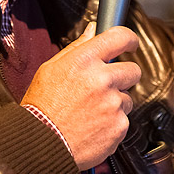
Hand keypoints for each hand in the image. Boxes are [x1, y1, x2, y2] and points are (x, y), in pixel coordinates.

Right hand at [21, 23, 140, 169]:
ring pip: (127, 98)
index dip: (129, 39)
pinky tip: (93, 125)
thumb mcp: (51, 68)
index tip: (131, 44)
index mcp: (84, 60)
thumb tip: (92, 30)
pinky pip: (124, 119)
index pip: (120, 37)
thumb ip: (77, 47)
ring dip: (115, 103)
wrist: (40, 143)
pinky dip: (112, 123)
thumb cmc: (42, 106)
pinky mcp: (119, 125)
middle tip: (106, 86)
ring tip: (90, 111)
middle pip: (133, 69)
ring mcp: (113, 103)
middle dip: (123, 76)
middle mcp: (102, 79)